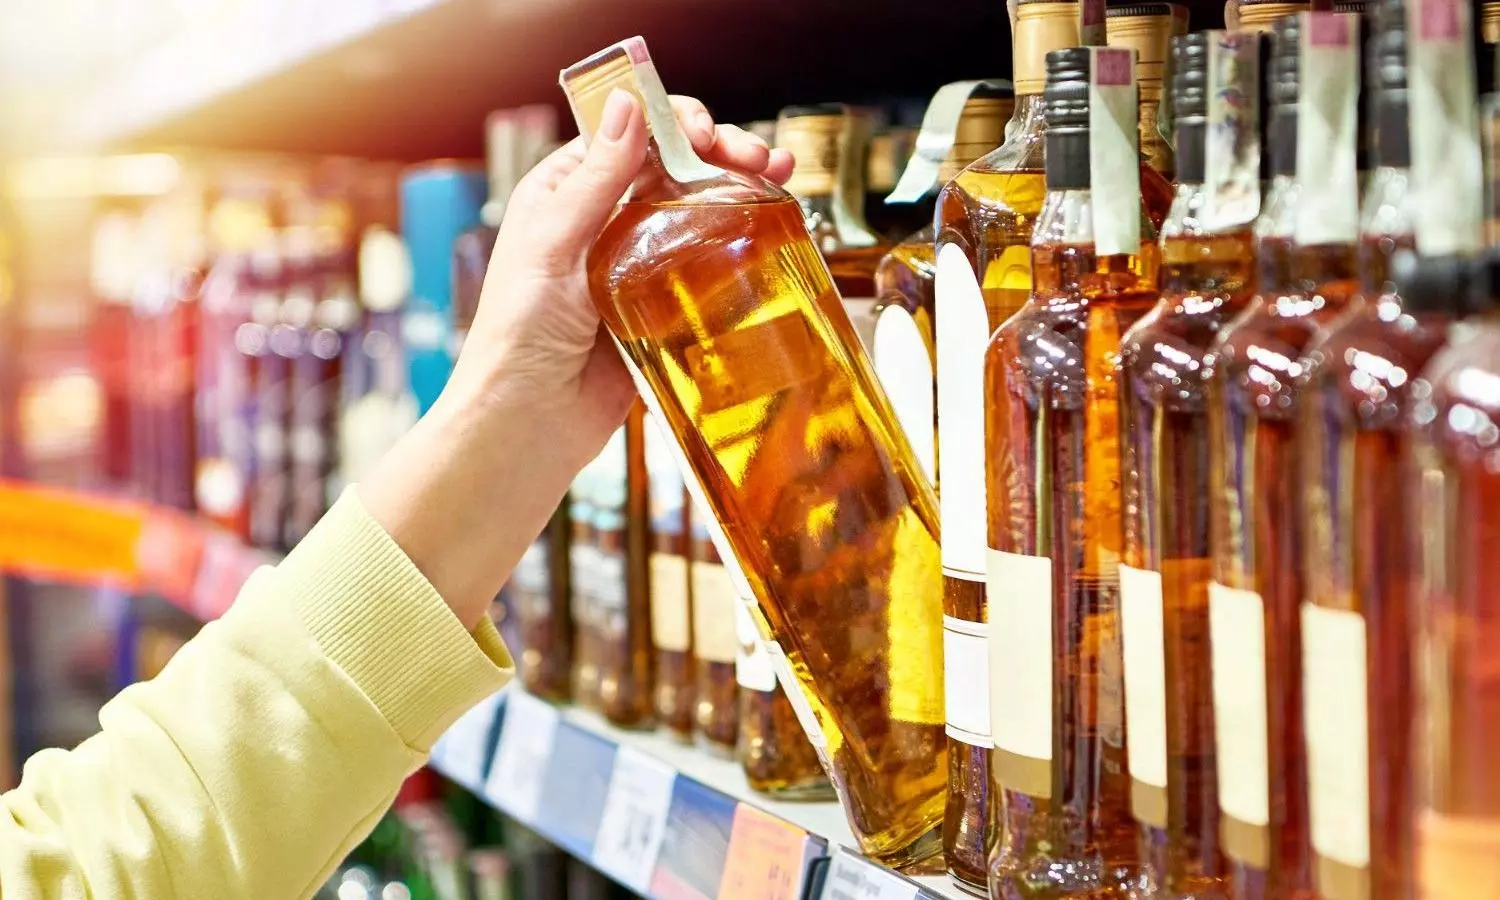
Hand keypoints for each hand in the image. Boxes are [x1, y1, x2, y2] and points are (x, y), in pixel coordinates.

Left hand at [445, 90, 792, 464]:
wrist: (530, 419)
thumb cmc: (518, 333)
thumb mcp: (553, 242)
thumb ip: (596, 178)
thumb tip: (627, 104)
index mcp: (566, 192)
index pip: (629, 134)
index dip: (673, 121)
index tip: (708, 133)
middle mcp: (602, 219)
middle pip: (673, 166)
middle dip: (721, 152)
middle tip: (759, 159)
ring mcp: (637, 262)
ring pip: (695, 209)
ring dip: (738, 189)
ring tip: (778, 180)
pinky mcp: (663, 305)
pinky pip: (705, 265)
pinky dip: (737, 244)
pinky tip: (766, 232)